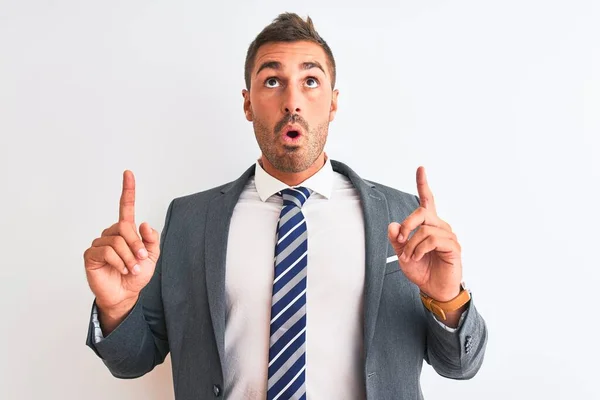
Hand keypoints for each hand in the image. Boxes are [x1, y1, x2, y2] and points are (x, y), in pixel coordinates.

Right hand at [83, 171, 159, 313]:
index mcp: (126, 231)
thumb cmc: (137, 275)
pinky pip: (106, 251)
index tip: (128, 173)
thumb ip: (151, 239)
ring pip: (117, 241)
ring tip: (131, 269)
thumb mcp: (151, 256)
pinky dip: (119, 262)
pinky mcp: (91, 254)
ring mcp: (99, 243)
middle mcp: (111, 234)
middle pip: (124, 227)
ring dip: (129, 258)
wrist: (125, 294)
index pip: (125, 207)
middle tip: (141, 260)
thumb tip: (143, 223)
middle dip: (136, 245)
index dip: (127, 190)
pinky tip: (121, 270)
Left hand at [387, 167, 461, 301]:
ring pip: (424, 229)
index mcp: (429, 225)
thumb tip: (393, 225)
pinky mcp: (453, 247)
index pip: (428, 200)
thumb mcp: (403, 254)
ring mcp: (448, 236)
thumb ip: (397, 239)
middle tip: (400, 240)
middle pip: (421, 212)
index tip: (421, 168)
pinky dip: (419, 249)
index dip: (423, 184)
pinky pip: (432, 240)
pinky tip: (416, 257)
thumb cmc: (422, 270)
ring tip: (408, 257)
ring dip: (411, 244)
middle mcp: (440, 226)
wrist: (434, 289)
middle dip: (407, 224)